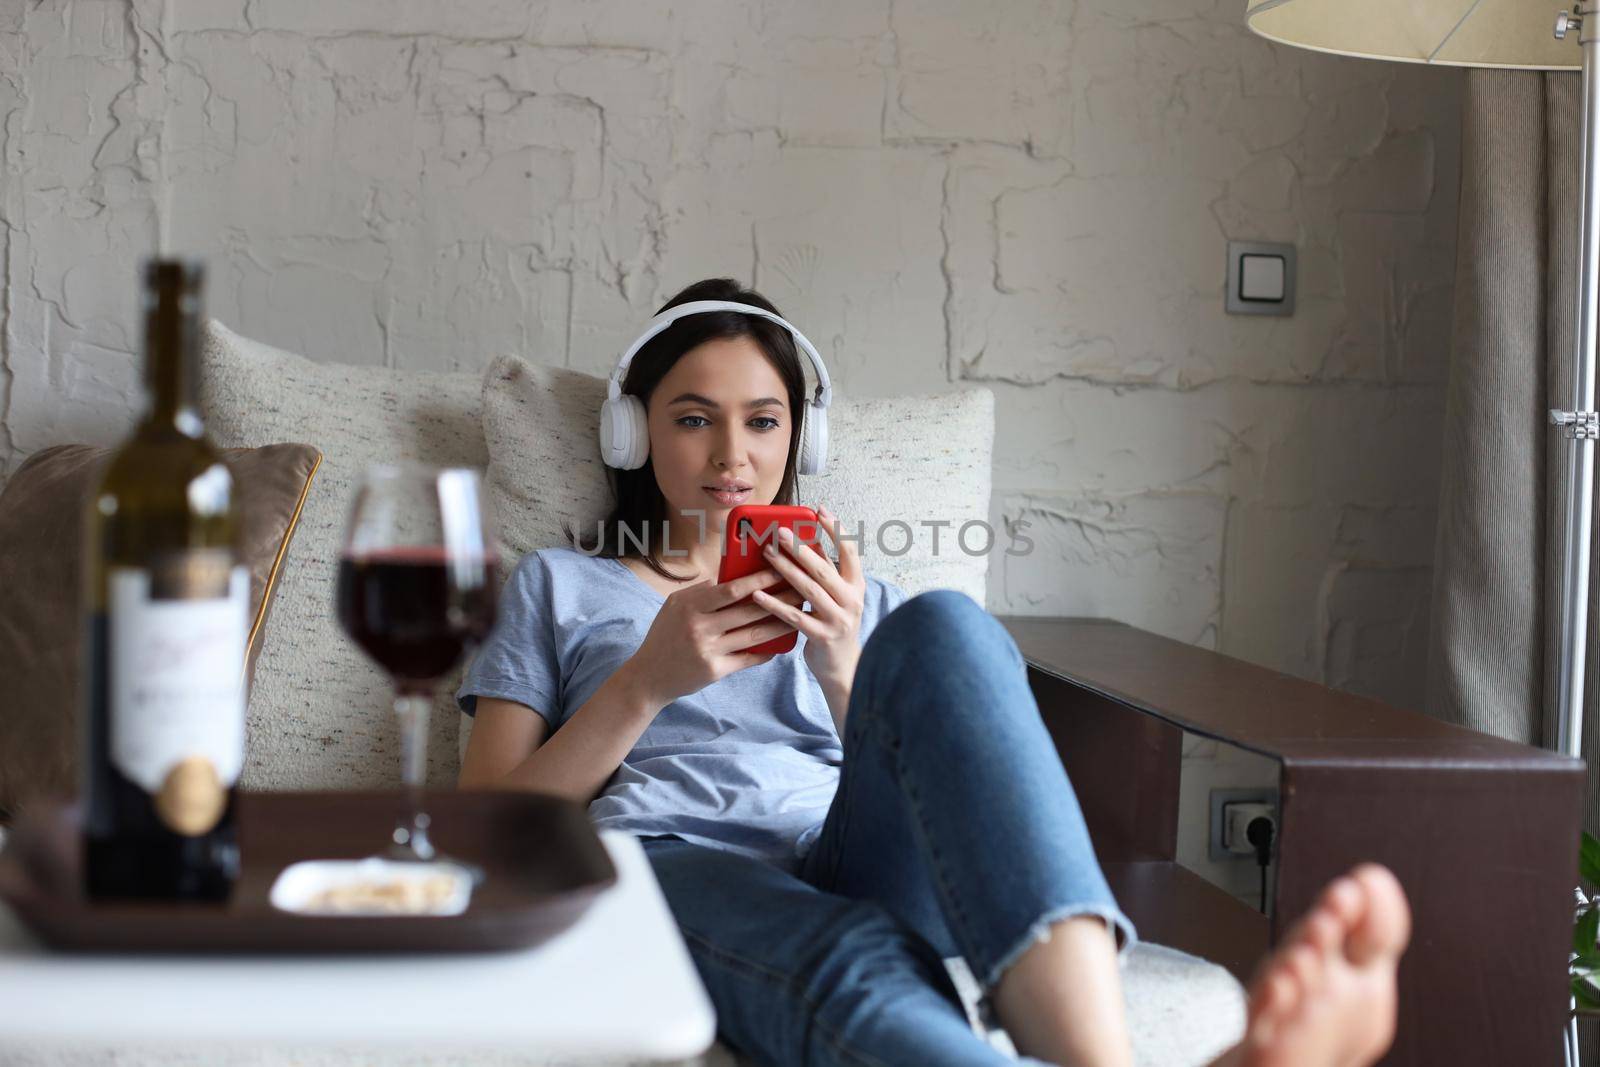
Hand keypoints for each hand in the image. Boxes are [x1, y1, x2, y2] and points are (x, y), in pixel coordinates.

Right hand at [623, 565, 805, 707]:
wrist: (649, 677)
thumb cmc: (665, 635)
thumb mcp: (674, 605)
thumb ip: (701, 591)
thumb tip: (729, 576)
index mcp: (690, 606)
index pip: (732, 589)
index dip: (759, 579)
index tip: (780, 569)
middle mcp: (700, 627)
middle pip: (749, 610)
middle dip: (779, 599)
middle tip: (800, 590)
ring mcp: (708, 651)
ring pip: (754, 634)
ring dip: (780, 624)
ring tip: (798, 615)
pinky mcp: (715, 671)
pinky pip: (748, 659)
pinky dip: (766, 651)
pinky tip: (781, 644)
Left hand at [751, 504, 865, 692]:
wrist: (842, 667)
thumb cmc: (834, 625)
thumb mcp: (838, 597)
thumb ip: (826, 574)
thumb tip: (806, 543)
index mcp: (856, 586)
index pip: (850, 552)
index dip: (836, 529)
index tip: (820, 510)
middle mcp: (851, 600)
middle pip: (824, 569)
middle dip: (800, 548)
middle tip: (778, 532)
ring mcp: (838, 619)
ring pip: (808, 589)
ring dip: (785, 570)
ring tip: (767, 554)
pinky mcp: (822, 636)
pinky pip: (795, 616)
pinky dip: (775, 604)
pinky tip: (757, 594)